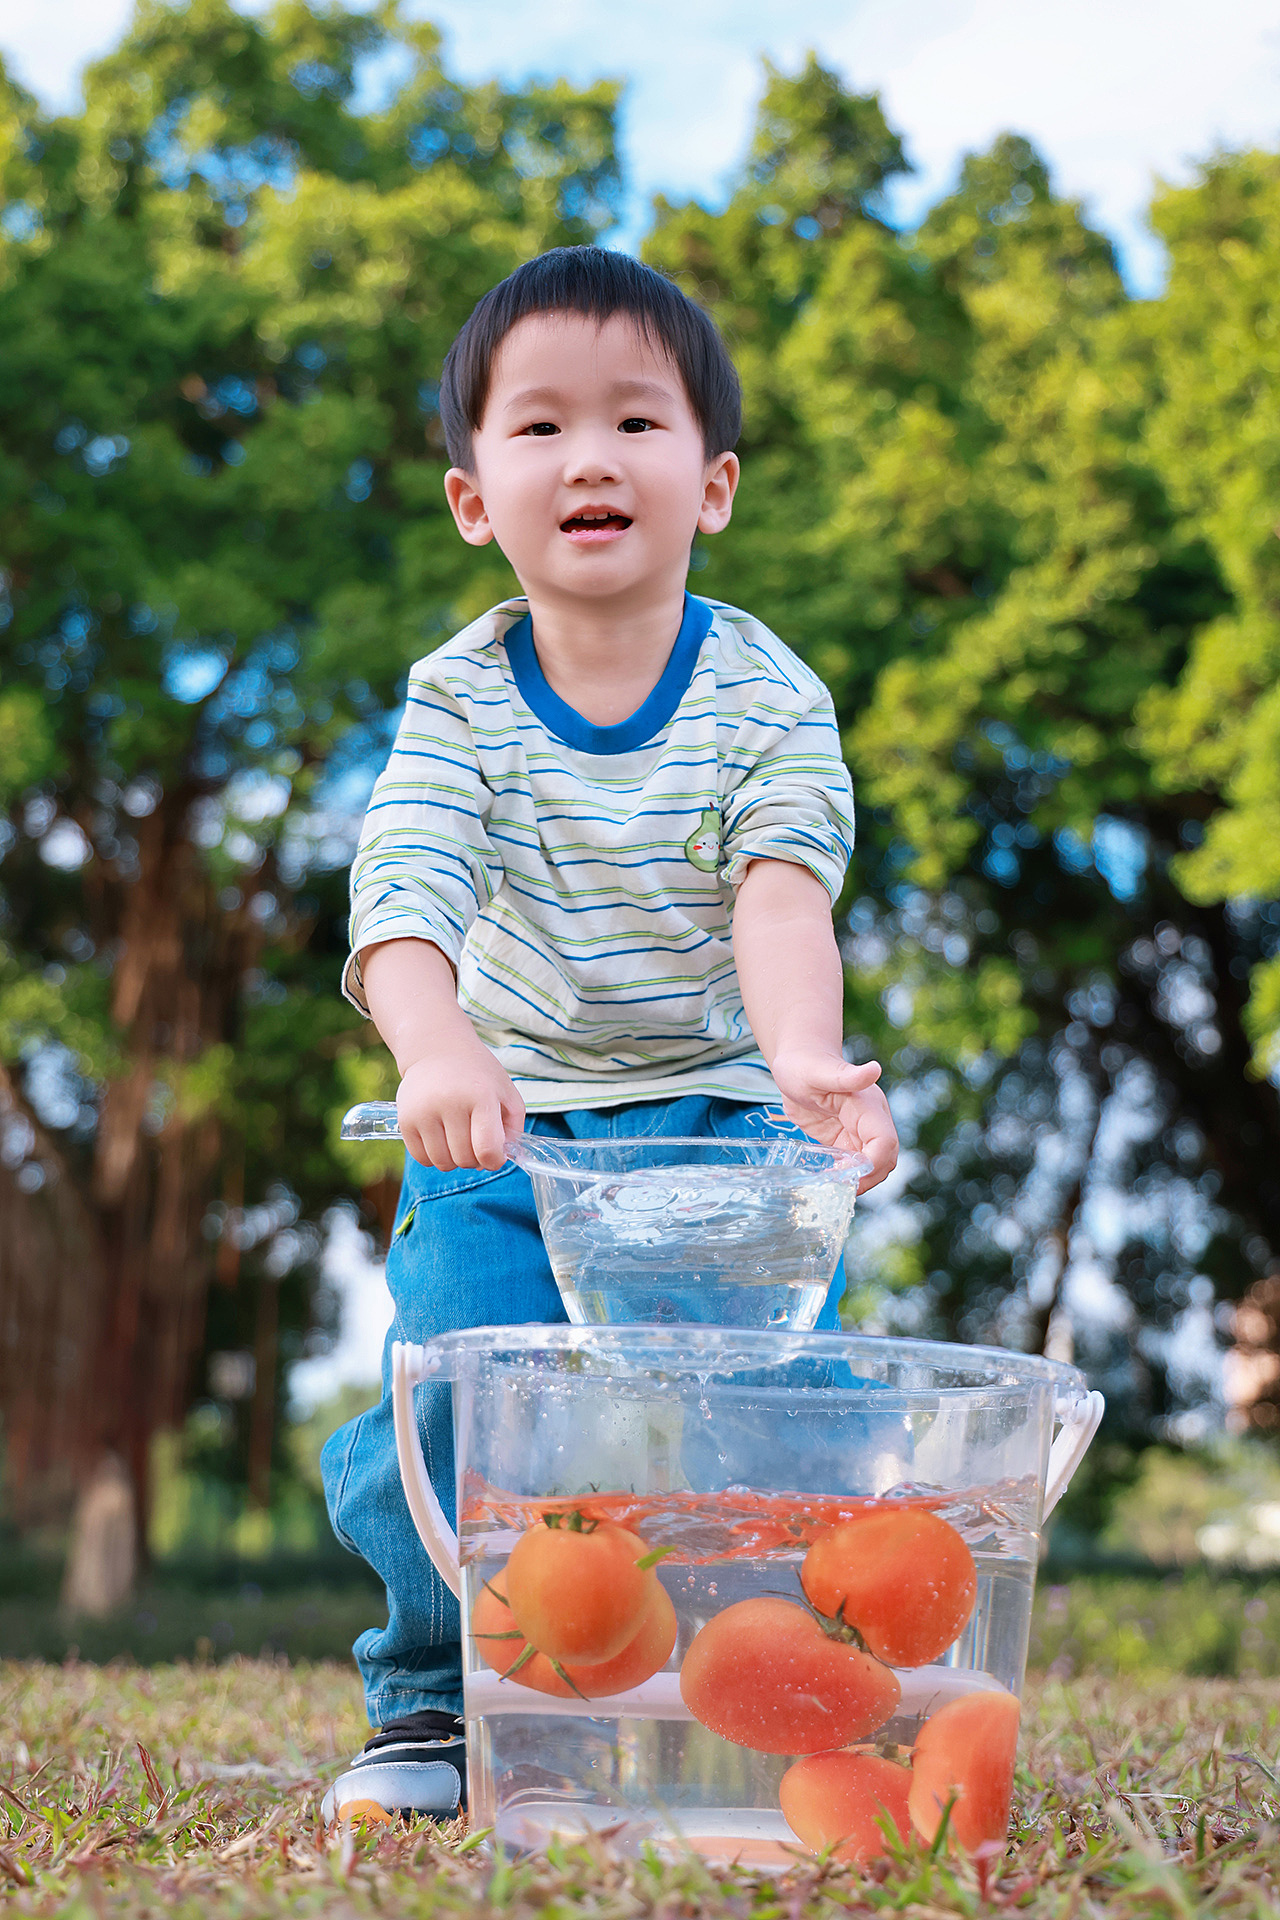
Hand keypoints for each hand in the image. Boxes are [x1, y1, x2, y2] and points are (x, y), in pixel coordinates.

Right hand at [396, 1035, 524, 1172]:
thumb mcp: (506, 1092)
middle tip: (475, 1142)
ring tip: (458, 1140)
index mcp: (481, 1096)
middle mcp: (450, 1103)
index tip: (494, 1155)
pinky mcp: (405, 1120)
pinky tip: (440, 1139)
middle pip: (465, 1159)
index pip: (487, 1149)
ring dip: (454, 1160)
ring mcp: (424, 1112)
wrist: (437, 1050)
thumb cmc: (477, 1075)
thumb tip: (499, 1159)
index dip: (494, 1161)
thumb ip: (513, 1127)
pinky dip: (434, 1156)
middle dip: (474, 1159)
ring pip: (442, 1163)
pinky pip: (422, 1158)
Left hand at [768, 1050, 898, 1192]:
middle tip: (838, 1185)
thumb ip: (846, 1075)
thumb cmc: (805, 1063)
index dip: (872, 1163)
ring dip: (860, 1179)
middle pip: (885, 1158)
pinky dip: (849, 1176)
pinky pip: (856, 1164)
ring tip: (832, 1183)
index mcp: (869, 1106)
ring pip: (874, 1165)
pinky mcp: (846, 1139)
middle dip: (868, 1177)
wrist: (797, 1063)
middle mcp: (871, 1120)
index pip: (884, 1142)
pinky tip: (829, 1177)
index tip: (848, 1176)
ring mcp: (859, 1131)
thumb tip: (875, 1070)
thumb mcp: (818, 1071)